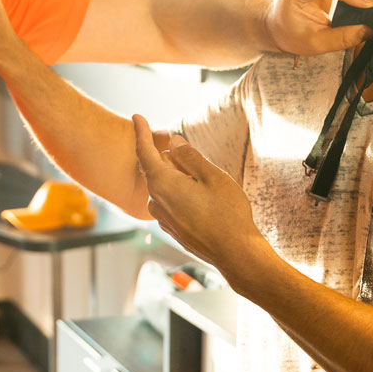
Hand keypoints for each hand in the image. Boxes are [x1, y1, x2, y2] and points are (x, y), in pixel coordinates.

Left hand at [131, 114, 268, 274]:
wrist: (235, 254)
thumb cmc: (227, 213)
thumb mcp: (212, 176)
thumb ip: (189, 156)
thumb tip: (173, 143)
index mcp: (162, 184)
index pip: (145, 152)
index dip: (141, 132)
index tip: (137, 117)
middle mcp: (157, 202)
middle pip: (157, 170)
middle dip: (169, 157)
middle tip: (189, 152)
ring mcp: (164, 219)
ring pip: (164, 188)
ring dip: (177, 178)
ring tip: (202, 179)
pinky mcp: (173, 230)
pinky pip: (171, 203)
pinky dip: (180, 194)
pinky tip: (201, 198)